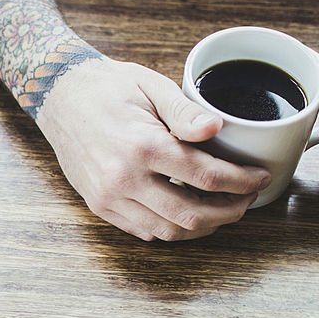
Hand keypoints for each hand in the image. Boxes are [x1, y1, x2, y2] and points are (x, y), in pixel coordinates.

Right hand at [37, 58, 271, 240]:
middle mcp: (123, 178)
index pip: (205, 176)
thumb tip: (216, 129)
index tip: (258, 178)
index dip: (240, 182)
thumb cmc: (107, 87)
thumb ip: (185, 111)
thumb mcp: (150, 86)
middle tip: (246, 200)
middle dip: (228, 211)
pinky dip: (172, 229)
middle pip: (190, 214)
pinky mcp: (99, 206)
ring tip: (222, 211)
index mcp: (141, 146)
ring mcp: (108, 197)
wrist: (59, 97)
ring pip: (168, 231)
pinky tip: (187, 214)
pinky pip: (143, 231)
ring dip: (202, 227)